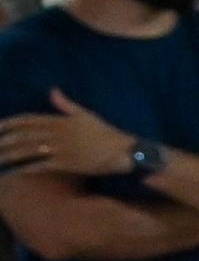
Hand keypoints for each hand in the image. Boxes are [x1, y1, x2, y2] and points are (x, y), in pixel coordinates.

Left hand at [0, 87, 140, 180]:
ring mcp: (60, 149)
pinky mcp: (66, 163)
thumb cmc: (105, 133)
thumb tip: (52, 89)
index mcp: (59, 120)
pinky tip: (15, 171)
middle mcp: (57, 133)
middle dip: (4, 141)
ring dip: (10, 155)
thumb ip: (66, 104)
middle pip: (23, 136)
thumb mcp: (85, 114)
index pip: (28, 120)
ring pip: (28, 150)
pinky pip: (41, 165)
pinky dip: (26, 168)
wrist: (124, 151)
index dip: (10, 123)